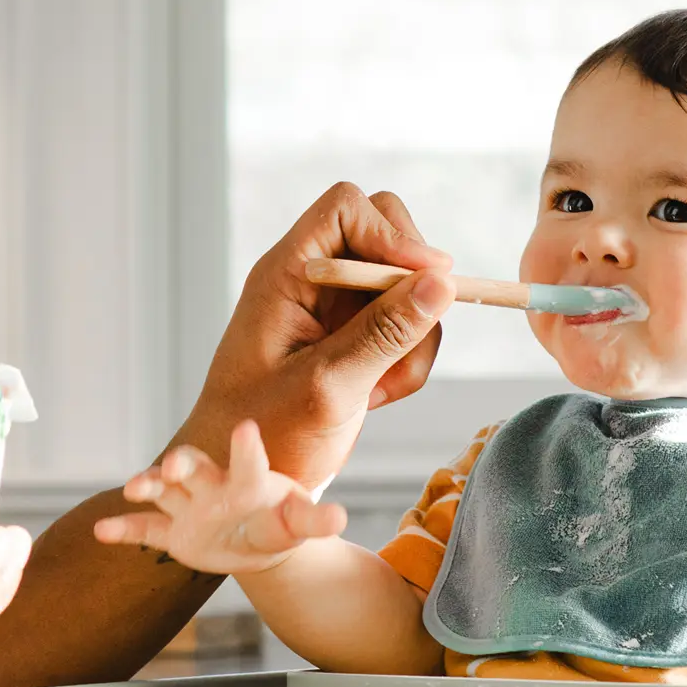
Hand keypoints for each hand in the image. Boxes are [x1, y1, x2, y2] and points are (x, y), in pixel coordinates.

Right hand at [94, 421, 346, 574]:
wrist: (255, 540)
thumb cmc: (280, 522)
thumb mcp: (299, 525)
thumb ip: (315, 521)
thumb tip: (340, 518)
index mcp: (248, 481)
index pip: (248, 462)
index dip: (247, 448)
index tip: (244, 428)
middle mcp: (212, 485)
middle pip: (193, 467)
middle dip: (181, 464)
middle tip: (174, 465)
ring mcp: (188, 506)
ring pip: (163, 490)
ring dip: (148, 484)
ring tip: (133, 487)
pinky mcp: (172, 531)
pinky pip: (145, 528)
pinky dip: (124, 529)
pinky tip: (101, 532)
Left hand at [178, 182, 455, 490]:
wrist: (244, 478)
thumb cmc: (264, 435)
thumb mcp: (328, 386)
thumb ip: (385, 333)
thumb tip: (442, 283)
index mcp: (286, 275)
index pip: (345, 208)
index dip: (392, 232)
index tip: (430, 278)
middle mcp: (311, 281)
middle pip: (386, 234)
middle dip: (413, 286)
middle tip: (412, 339)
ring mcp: (335, 308)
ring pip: (407, 287)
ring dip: (413, 339)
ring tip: (379, 390)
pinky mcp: (355, 337)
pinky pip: (407, 326)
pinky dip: (407, 361)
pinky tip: (376, 398)